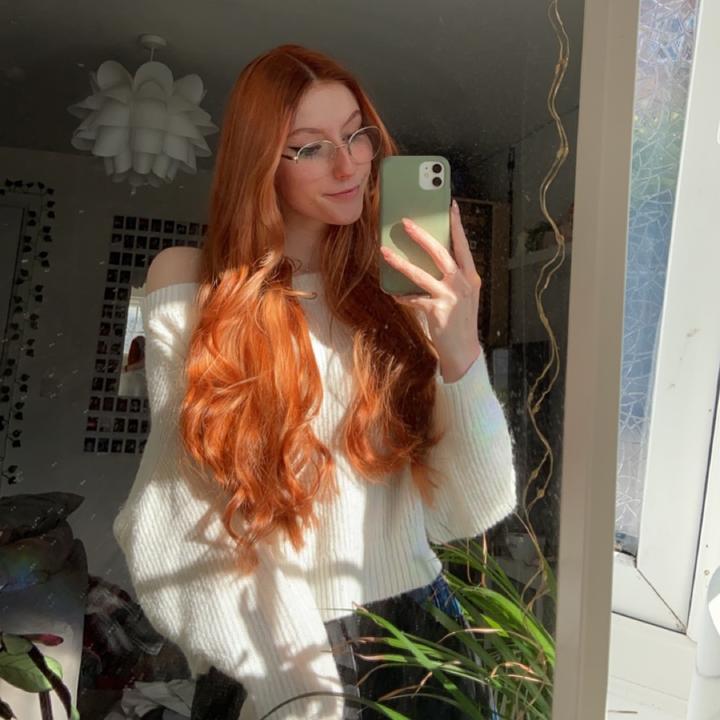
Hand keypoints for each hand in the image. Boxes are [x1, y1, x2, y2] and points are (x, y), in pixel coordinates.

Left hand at [379, 199, 482, 382]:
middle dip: (421, 235)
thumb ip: (451, 278)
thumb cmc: (460, 321)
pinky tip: (395, 294)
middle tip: (405, 223)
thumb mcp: (462, 296)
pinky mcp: (437, 311)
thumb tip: (427, 260)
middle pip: (440, 253)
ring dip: (400, 262)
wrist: (464, 352)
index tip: (450, 206)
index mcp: (470, 277)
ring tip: (385, 252)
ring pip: (421, 274)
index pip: (462, 245)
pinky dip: (403, 297)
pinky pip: (413, 299)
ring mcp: (450, 297)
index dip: (456, 225)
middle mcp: (462, 284)